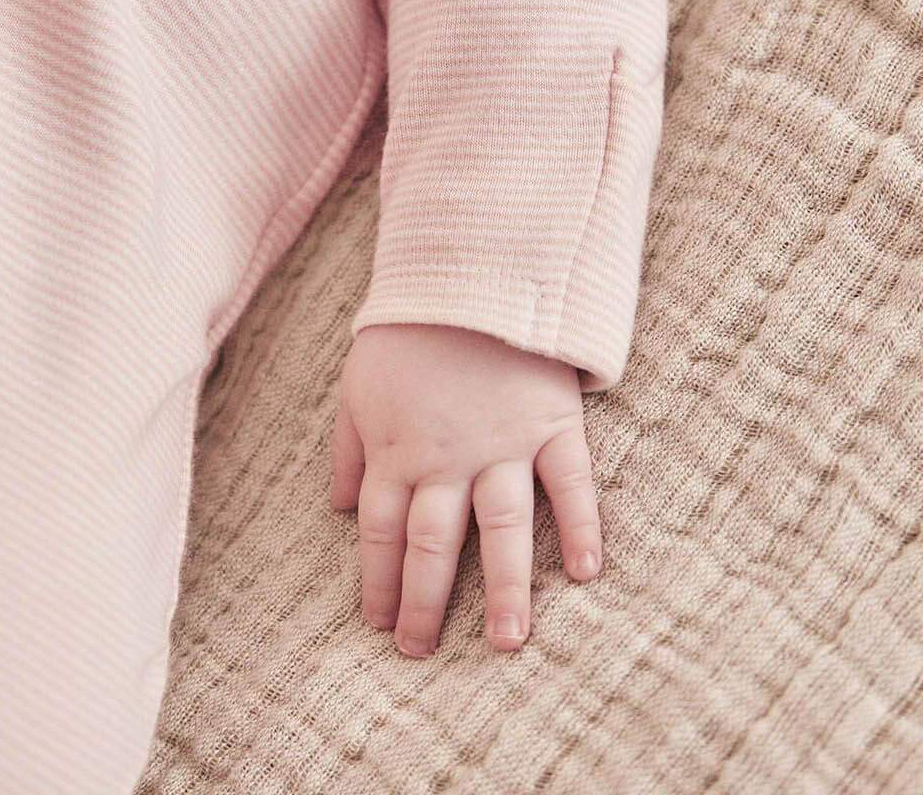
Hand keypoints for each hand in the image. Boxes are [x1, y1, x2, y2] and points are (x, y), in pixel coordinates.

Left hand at [329, 323, 601, 654]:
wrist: (467, 269)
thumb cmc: (406, 329)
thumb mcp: (356, 384)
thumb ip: (347, 449)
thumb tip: (337, 507)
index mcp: (395, 450)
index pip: (382, 532)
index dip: (379, 580)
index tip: (379, 622)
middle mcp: (447, 458)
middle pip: (435, 544)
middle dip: (426, 603)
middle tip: (422, 652)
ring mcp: (502, 444)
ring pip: (502, 530)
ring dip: (505, 590)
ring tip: (507, 643)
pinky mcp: (550, 422)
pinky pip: (569, 483)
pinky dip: (580, 526)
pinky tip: (586, 572)